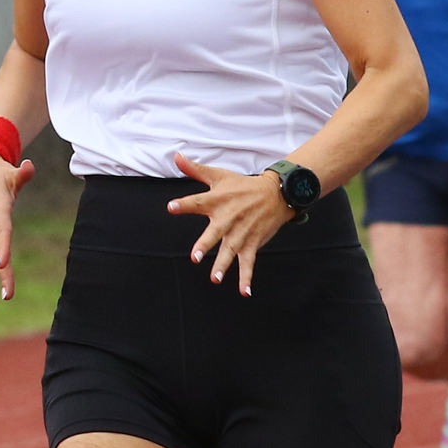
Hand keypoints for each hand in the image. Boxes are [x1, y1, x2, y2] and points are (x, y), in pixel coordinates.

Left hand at [167, 152, 291, 294]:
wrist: (276, 193)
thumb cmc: (242, 185)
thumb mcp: (219, 174)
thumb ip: (195, 169)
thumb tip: (175, 155)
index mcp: (217, 200)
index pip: (197, 202)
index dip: (184, 204)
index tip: (171, 207)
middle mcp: (228, 217)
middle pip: (215, 232)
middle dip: (206, 244)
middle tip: (196, 257)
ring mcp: (241, 232)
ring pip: (231, 251)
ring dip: (223, 265)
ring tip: (214, 278)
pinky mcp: (252, 243)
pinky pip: (248, 263)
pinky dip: (247, 278)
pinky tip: (244, 292)